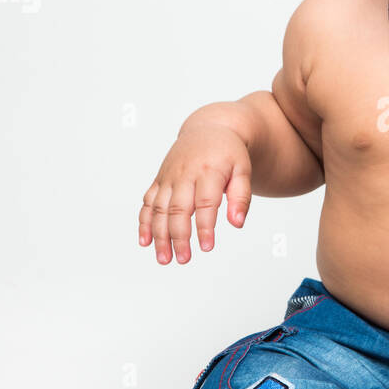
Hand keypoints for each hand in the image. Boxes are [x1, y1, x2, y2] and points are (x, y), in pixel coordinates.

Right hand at [138, 122, 252, 263]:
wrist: (209, 129)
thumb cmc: (229, 153)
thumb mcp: (243, 170)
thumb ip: (241, 196)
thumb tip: (237, 223)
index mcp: (208, 171)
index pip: (205, 203)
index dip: (205, 226)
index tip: (207, 247)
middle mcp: (184, 174)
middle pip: (178, 209)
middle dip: (179, 236)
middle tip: (184, 259)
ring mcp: (169, 177)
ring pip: (160, 209)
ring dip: (160, 235)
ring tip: (165, 259)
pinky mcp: (159, 180)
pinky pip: (148, 202)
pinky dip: (144, 222)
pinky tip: (145, 241)